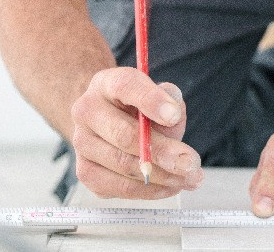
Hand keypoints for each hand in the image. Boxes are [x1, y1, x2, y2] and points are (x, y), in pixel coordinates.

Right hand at [71, 67, 203, 198]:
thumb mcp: (159, 95)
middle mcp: (87, 111)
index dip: (151, 100)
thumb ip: (171, 99)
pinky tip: (171, 186)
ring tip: (191, 178)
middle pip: (125, 135)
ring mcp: (82, 144)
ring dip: (162, 176)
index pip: (126, 86)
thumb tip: (173, 115)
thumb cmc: (141, 109)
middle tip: (191, 163)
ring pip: (124, 165)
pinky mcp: (86, 172)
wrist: (109, 124)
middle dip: (164, 152)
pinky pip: (119, 187)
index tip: (174, 116)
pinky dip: (149, 191)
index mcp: (107, 83)